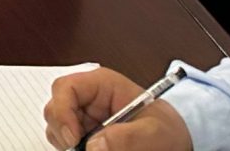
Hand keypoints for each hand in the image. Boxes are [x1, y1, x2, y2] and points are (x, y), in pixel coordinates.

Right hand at [44, 67, 191, 150]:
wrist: (174, 141)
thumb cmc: (167, 129)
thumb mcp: (155, 133)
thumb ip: (129, 137)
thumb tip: (95, 145)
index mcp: (102, 85)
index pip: (66, 88)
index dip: (62, 111)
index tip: (73, 139)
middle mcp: (88, 99)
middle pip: (55, 109)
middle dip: (63, 132)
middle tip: (79, 150)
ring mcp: (84, 118)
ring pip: (57, 129)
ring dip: (68, 144)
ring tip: (96, 150)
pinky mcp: (85, 135)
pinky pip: (67, 143)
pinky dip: (75, 149)